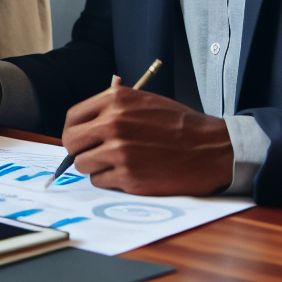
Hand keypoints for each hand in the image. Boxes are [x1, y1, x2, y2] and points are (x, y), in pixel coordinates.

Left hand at [62, 76, 234, 194]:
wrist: (210, 148)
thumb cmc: (178, 124)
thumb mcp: (143, 100)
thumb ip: (113, 105)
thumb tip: (87, 117)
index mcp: (114, 100)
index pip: (73, 117)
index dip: (73, 130)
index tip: (77, 138)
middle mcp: (112, 123)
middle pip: (72, 142)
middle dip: (78, 150)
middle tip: (90, 154)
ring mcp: (119, 151)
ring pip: (83, 164)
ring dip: (94, 166)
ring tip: (115, 163)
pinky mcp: (129, 177)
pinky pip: (101, 181)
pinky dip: (110, 179)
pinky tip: (128, 173)